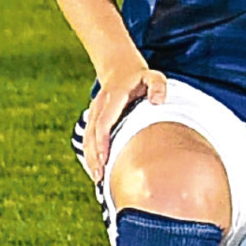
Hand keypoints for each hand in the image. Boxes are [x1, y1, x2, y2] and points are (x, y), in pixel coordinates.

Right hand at [80, 60, 164, 183]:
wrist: (120, 67)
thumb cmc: (142, 78)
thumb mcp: (154, 77)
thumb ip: (158, 86)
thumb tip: (158, 102)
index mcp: (113, 96)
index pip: (104, 122)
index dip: (103, 141)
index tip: (105, 159)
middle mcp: (100, 105)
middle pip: (92, 133)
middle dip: (94, 155)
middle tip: (99, 177)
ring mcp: (94, 111)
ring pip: (87, 136)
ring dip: (90, 157)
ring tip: (97, 178)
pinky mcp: (93, 117)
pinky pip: (88, 136)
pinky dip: (90, 152)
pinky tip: (95, 168)